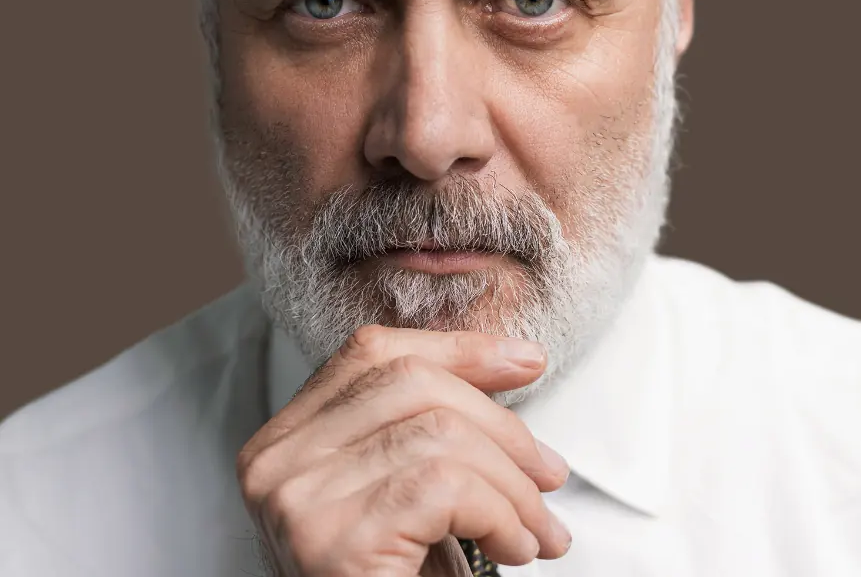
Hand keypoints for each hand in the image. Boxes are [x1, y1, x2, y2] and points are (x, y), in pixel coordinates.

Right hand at [237, 325, 572, 575]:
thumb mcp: (398, 490)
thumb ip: (426, 426)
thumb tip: (517, 360)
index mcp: (287, 438)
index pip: (373, 353)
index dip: (458, 349)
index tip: (526, 360)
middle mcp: (276, 460)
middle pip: (410, 383)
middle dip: (500, 423)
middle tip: (548, 472)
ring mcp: (298, 499)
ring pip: (438, 433)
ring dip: (511, 483)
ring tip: (537, 528)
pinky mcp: (333, 543)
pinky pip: (445, 488)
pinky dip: (500, 514)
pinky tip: (513, 546)